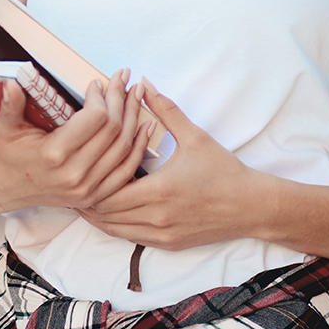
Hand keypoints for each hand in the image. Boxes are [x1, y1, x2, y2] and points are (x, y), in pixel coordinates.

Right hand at [0, 69, 154, 212]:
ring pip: (123, 148)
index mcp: (54, 154)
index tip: (97, 84)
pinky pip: (125, 171)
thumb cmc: (8, 154)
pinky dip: (138, 148)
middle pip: (113, 130)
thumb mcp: (5, 126)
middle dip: (121, 100)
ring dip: (134, 118)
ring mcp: (86, 187)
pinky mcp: (94, 195)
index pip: (95, 119)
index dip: (101, 97)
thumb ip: (11, 103)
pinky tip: (145, 128)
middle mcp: (74, 173)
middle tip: (123, 80)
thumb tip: (12, 83)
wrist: (5, 188)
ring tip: (136, 96)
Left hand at [78, 80, 276, 250]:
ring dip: (100, 215)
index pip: (108, 191)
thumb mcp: (195, 137)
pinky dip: (117, 226)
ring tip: (86, 198)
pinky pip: (131, 238)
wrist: (251, 206)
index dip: (91, 181)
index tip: (82, 166)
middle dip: (89, 199)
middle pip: (105, 214)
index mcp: (159, 190)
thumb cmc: (224, 171)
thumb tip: (145, 84)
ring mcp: (162, 234)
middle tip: (76, 182)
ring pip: (115, 230)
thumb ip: (166, 110)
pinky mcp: (168, 244)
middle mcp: (157, 217)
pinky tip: (111, 212)